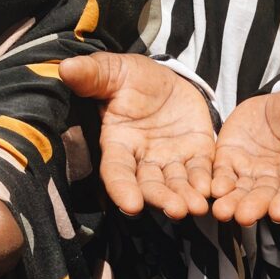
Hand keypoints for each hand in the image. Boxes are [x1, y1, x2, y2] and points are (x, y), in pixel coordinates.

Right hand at [60, 52, 214, 217]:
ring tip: (197, 207)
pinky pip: (202, 172)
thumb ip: (93, 74)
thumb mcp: (113, 71)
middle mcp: (143, 160)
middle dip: (162, 199)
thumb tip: (66, 68)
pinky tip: (213, 189)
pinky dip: (206, 182)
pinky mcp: (197, 155)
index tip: (131, 206)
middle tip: (177, 211)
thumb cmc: (133, 78)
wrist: (167, 79)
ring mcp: (170, 160)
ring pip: (176, 184)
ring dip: (186, 197)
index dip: (122, 189)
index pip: (117, 172)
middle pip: (150, 185)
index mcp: (118, 144)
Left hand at [209, 88, 279, 225]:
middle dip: (254, 206)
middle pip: (265, 196)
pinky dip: (217, 183)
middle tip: (243, 217)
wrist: (274, 105)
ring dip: (232, 202)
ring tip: (221, 212)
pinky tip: (211, 189)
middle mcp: (275, 178)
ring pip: (241, 191)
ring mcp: (251, 173)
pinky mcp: (229, 162)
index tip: (278, 213)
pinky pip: (222, 175)